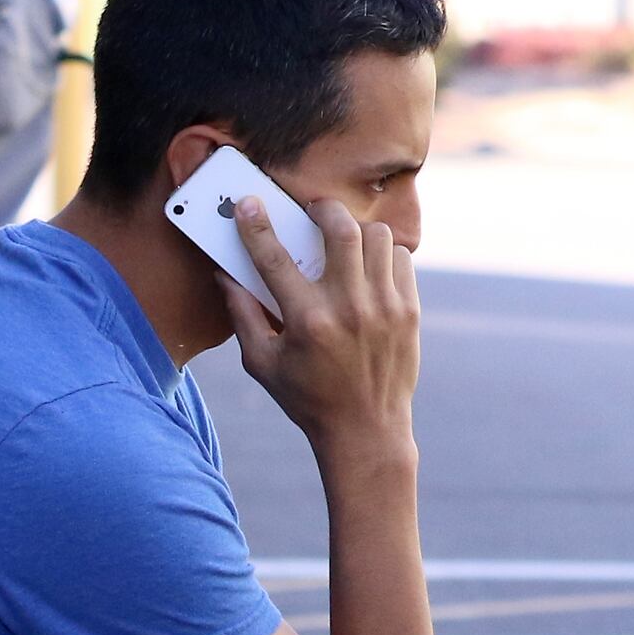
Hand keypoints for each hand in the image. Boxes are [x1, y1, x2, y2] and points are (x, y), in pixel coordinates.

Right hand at [219, 185, 419, 469]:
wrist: (366, 430)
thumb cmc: (307, 398)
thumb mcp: (262, 364)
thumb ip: (242, 315)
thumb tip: (224, 274)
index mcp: (306, 322)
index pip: (274, 260)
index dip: (256, 227)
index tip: (248, 204)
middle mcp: (348, 309)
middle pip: (340, 229)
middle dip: (322, 209)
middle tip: (312, 211)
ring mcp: (384, 307)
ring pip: (376, 237)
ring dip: (355, 230)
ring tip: (342, 240)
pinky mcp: (408, 310)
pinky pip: (400, 258)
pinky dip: (382, 253)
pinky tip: (367, 267)